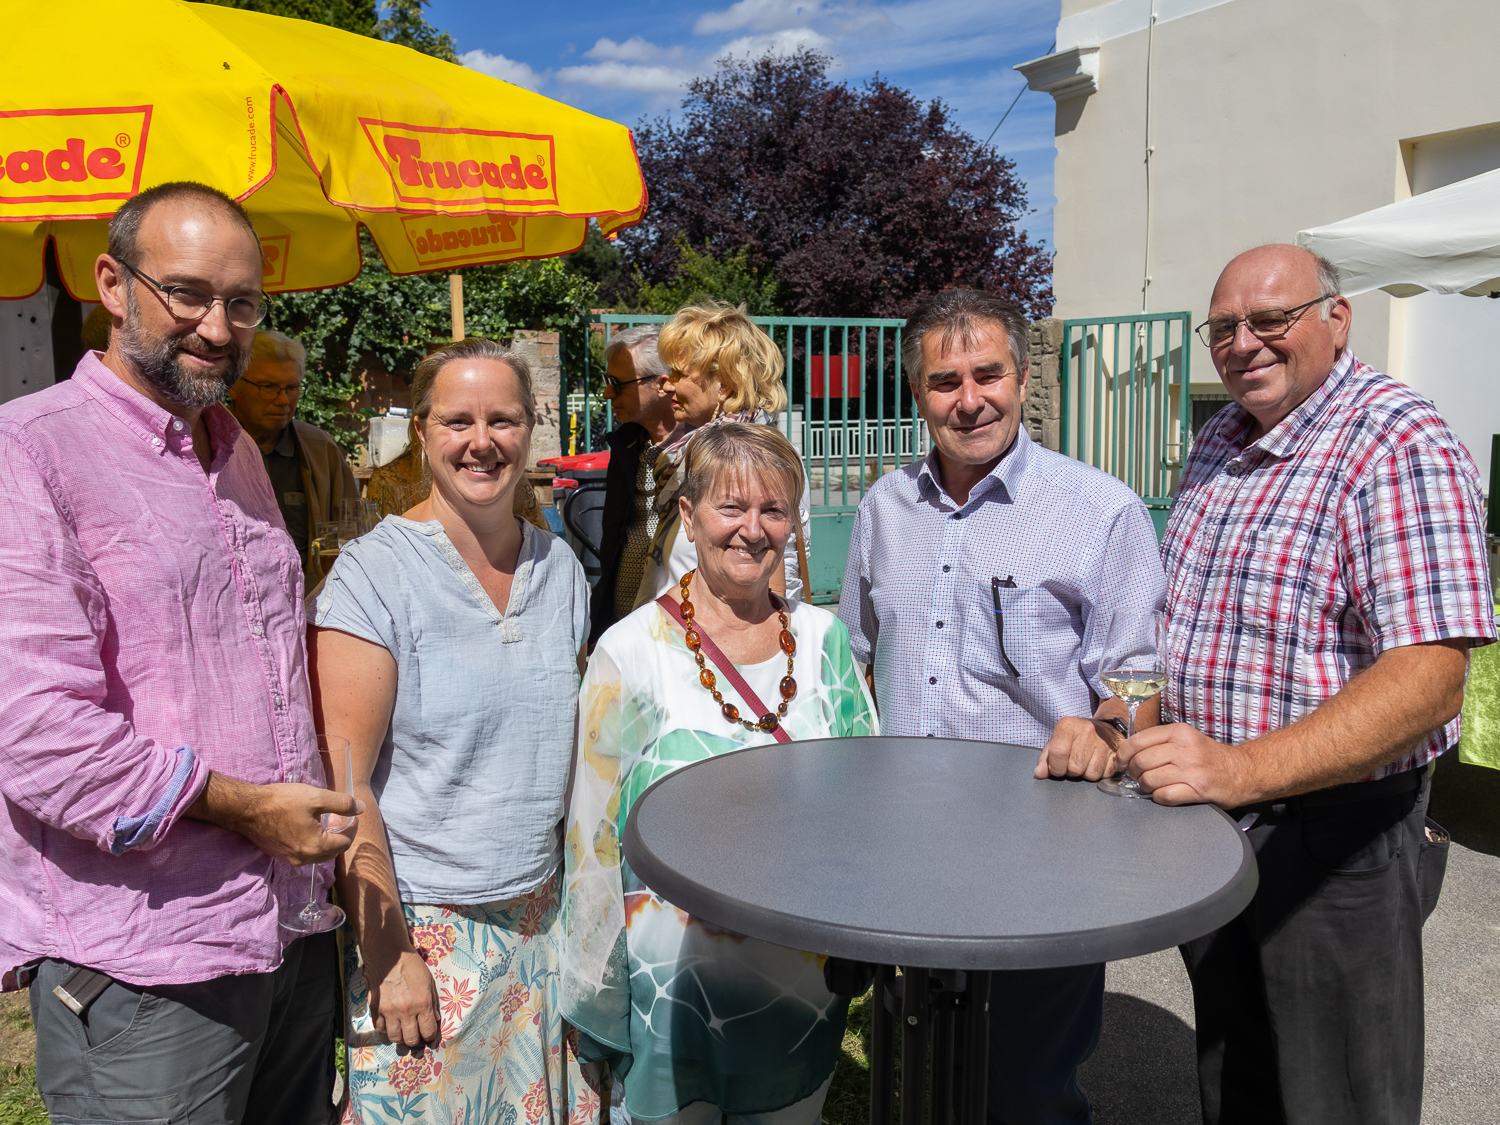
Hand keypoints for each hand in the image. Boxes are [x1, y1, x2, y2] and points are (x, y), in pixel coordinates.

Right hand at [188, 773, 364, 865]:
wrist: (246, 809)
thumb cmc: (282, 801)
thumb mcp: (316, 797)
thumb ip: (341, 804)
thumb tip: (361, 808)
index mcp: (315, 847)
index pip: (344, 843)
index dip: (351, 828)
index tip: (351, 815)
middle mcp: (304, 859)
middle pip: (333, 851)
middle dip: (340, 835)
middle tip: (339, 817)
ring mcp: (290, 859)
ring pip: (318, 854)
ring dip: (327, 840)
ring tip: (325, 820)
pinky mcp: (280, 856)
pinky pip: (304, 853)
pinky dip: (312, 843)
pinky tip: (308, 826)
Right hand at [366, 948, 441, 1048]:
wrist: (389, 954)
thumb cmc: (412, 965)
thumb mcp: (429, 982)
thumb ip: (432, 1003)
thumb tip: (434, 1020)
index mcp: (422, 1003)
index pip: (428, 1032)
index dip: (429, 1036)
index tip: (428, 1035)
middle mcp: (406, 1010)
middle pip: (410, 1039)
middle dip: (415, 1041)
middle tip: (415, 1035)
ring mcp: (389, 1011)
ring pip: (394, 1038)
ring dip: (399, 1037)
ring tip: (402, 1031)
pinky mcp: (375, 1008)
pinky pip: (380, 1028)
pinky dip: (385, 1028)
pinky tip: (389, 1022)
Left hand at [1034, 717, 1118, 780]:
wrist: (1105, 728)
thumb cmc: (1076, 737)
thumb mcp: (1057, 741)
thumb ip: (1046, 758)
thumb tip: (1039, 773)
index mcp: (1068, 725)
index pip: (1058, 752)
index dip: (1055, 767)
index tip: (1056, 768)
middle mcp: (1087, 730)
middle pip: (1075, 767)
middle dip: (1071, 771)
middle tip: (1073, 763)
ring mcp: (1104, 741)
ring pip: (1090, 774)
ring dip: (1085, 774)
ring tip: (1085, 762)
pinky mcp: (1116, 752)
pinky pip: (1104, 775)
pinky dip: (1099, 774)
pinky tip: (1097, 762)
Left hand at [1118, 723, 1255, 806]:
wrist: (1243, 771)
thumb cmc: (1209, 757)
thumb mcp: (1186, 739)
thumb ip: (1160, 742)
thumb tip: (1127, 752)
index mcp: (1178, 732)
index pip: (1137, 741)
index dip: (1122, 755)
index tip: (1120, 763)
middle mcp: (1185, 748)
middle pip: (1140, 761)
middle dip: (1133, 773)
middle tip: (1138, 777)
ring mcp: (1192, 769)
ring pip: (1149, 779)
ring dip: (1145, 787)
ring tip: (1152, 786)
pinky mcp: (1198, 789)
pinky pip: (1164, 795)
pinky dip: (1159, 798)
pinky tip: (1165, 795)